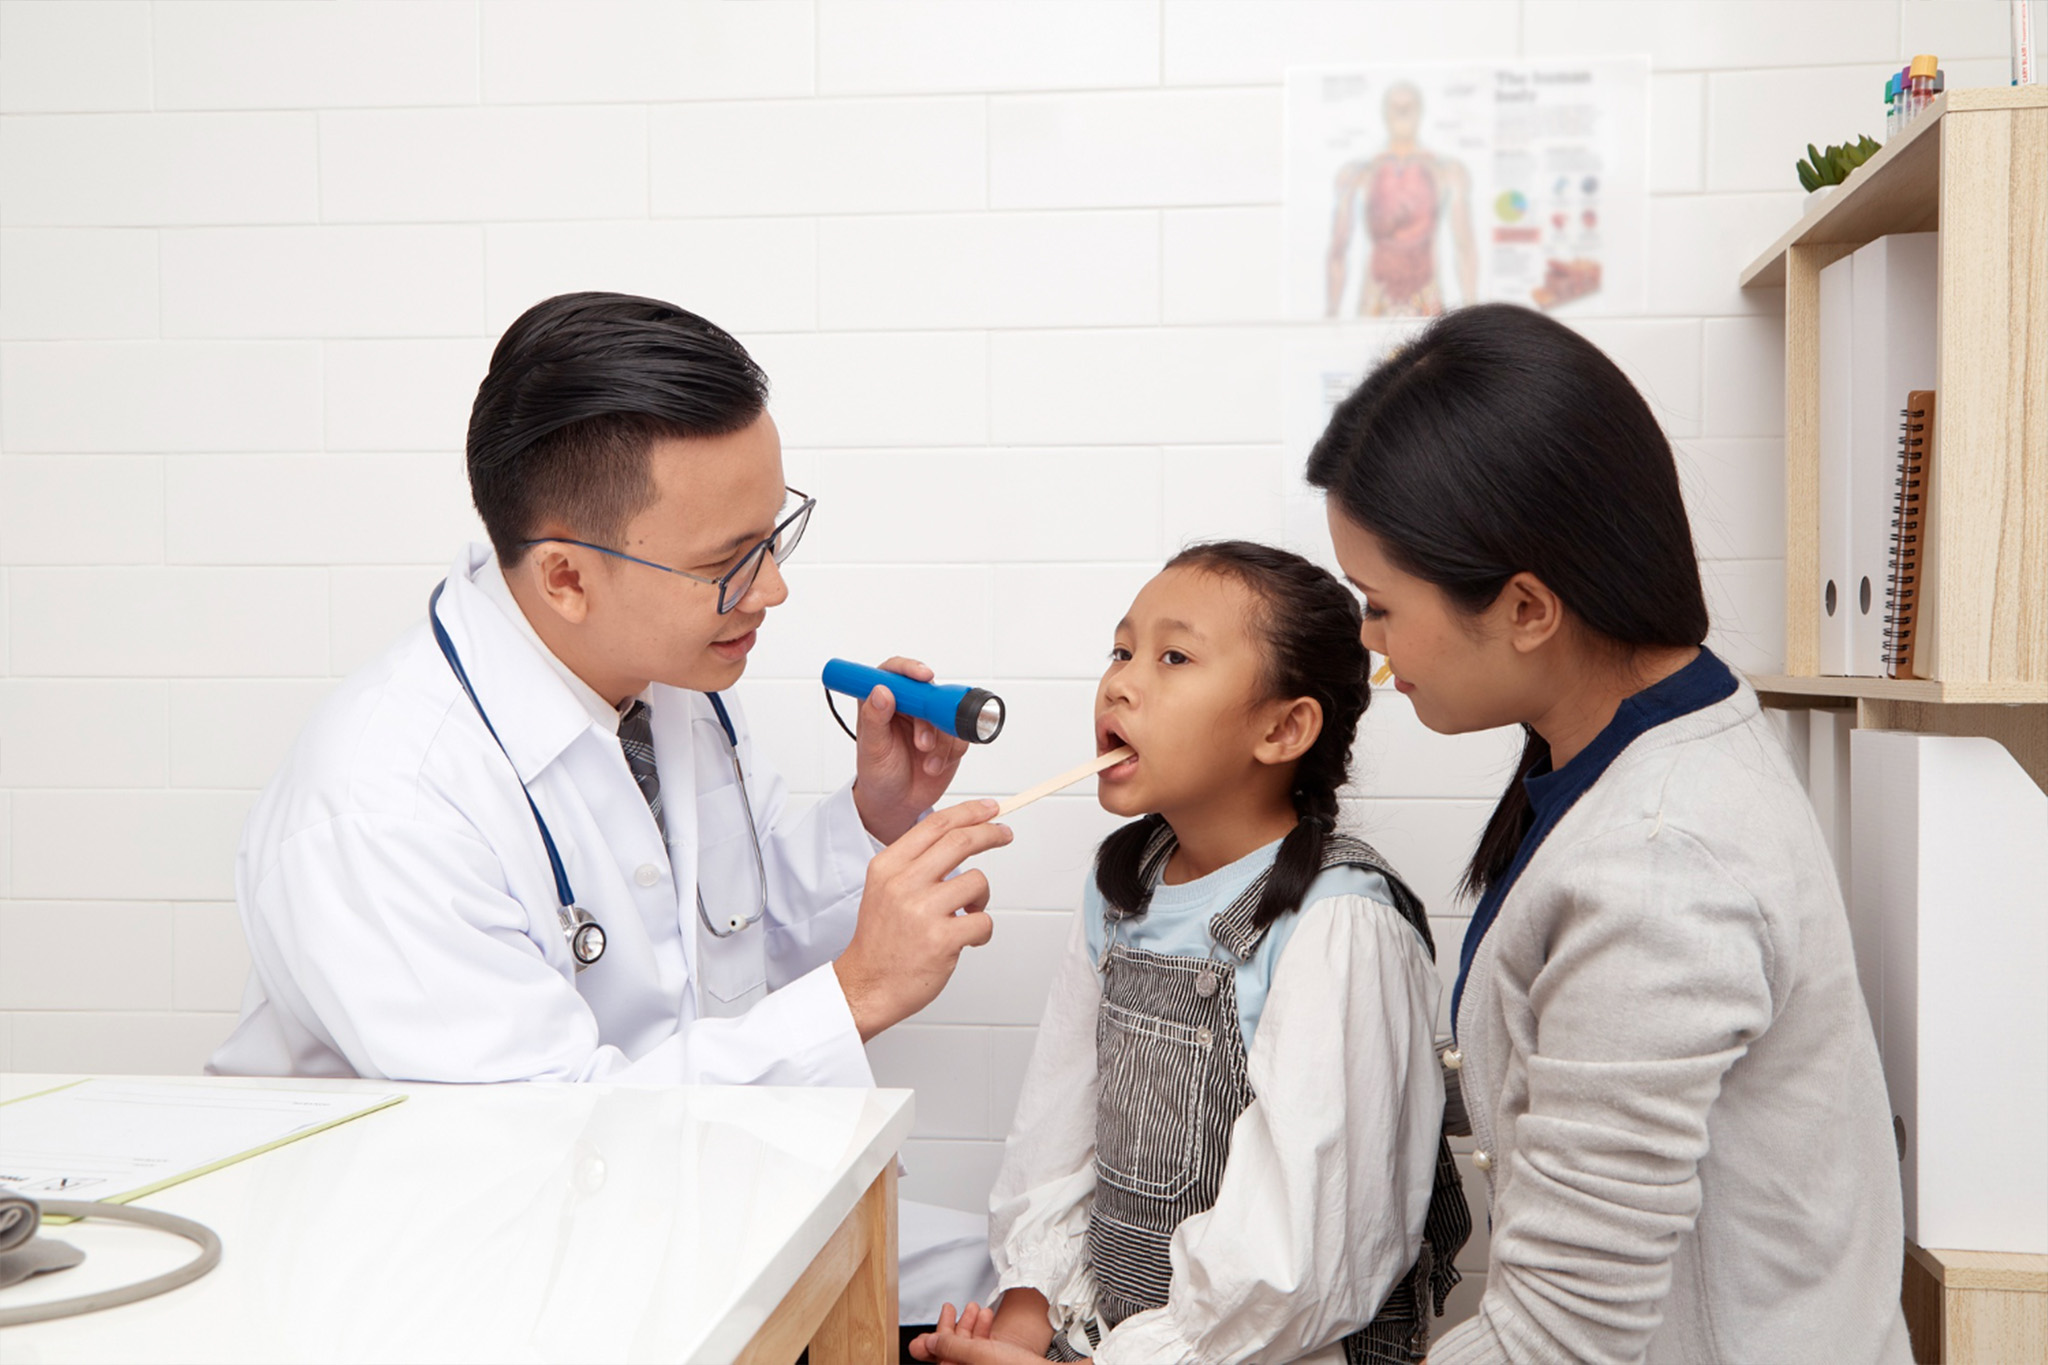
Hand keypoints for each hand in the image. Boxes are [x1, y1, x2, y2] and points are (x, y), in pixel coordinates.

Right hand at [833, 800, 1011, 1040]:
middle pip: (959, 841)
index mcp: (887, 867)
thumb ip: (913, 863)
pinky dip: (982, 930)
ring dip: (982, 897)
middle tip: (1004, 834)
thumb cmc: (881, 941)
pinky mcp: (941, 939)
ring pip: (977, 882)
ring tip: (967, 913)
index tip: (990, 809)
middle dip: (990, 833)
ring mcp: (922, 911)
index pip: (934, 824)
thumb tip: (956, 836)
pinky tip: (966, 939)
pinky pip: (983, 920)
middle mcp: (902, 884)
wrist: (867, 986)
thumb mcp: (883, 889)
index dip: (969, 812)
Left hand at [850, 656, 971, 844]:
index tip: (923, 676)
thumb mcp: (872, 749)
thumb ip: (874, 719)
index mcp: (882, 702)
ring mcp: (930, 721)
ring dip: (940, 742)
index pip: (895, 672)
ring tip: (926, 763)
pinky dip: (951, 752)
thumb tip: (881, 690)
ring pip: (948, 715)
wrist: (898, 803)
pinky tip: (935, 766)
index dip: (909, 669)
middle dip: (929, 719)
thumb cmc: (878, 775)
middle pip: (928, 693)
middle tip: (922, 743)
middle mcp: (908, 707)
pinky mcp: (948, 737)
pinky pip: (960, 735)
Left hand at [911, 1301, 1048, 1363]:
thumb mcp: (977, 1354)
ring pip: (971, 1349)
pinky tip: (990, 1318)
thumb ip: (950, 1348)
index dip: (941, 1334)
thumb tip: (927, 1344)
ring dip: (974, 1326)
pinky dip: (985, 1333)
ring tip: (982, 1310)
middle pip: (956, 1353)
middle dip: (960, 1326)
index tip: (946, 1314)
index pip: (943, 1358)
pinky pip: (984, 1350)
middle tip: (963, 1307)